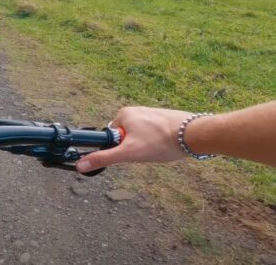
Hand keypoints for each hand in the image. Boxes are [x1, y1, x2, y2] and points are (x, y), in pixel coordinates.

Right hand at [77, 107, 191, 172]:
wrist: (195, 135)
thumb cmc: (161, 142)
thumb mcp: (129, 153)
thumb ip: (104, 158)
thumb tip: (80, 165)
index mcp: (123, 114)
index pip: (112, 137)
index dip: (121, 148)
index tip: (134, 152)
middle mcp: (136, 110)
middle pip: (127, 138)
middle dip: (135, 148)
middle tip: (148, 152)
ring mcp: (151, 113)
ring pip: (141, 137)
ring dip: (148, 146)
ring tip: (160, 149)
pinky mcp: (164, 118)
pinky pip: (154, 134)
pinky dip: (158, 142)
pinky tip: (168, 145)